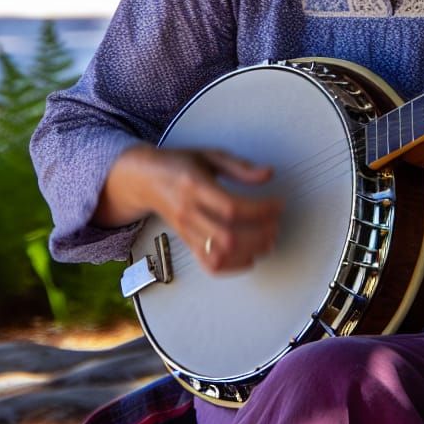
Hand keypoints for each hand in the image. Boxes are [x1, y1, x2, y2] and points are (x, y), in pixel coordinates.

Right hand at [96, 144, 282, 273]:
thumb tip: (269, 173)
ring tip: (267, 241)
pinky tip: (249, 258)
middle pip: (227, 237)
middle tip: (276, 225)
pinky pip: (209, 265)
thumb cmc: (178, 164)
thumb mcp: (209, 155)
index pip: (231, 207)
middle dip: (259, 236)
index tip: (278, 204)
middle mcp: (188, 212)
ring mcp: (185, 231)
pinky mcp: (186, 243)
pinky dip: (233, 267)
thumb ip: (240, 166)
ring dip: (250, 253)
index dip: (260, 210)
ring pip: (219, 254)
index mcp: (194, 186)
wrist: (144, 179)